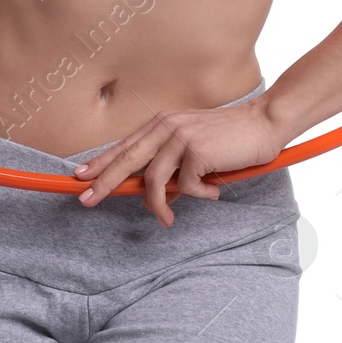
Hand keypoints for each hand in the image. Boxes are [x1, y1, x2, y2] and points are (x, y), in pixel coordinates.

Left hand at [71, 97, 285, 226]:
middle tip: (86, 200)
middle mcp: (166, 126)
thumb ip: (172, 164)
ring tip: (167, 220)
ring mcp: (180, 137)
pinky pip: (187, 186)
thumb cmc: (229, 138)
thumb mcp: (193, 146)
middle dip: (104, 182)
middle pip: (127, 159)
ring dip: (159, 205)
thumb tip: (155, 193)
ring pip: (153, 180)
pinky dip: (199, 195)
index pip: (124, 145)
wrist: (262, 123)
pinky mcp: (197, 150)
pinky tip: (214, 190)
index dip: (100, 162)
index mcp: (162, 123)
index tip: (79, 177)